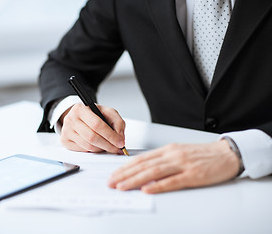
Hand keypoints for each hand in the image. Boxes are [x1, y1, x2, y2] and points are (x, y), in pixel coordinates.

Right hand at [59, 103, 125, 153]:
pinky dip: (93, 151)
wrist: (79, 117)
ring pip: (88, 146)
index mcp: (80, 109)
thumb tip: (120, 138)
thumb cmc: (94, 115)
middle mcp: (71, 119)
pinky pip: (82, 150)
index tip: (120, 142)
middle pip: (92, 137)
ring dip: (101, 149)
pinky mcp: (65, 141)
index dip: (110, 135)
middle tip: (117, 149)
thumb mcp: (108, 112)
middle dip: (108, 145)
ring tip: (108, 146)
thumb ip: (118, 122)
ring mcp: (66, 131)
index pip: (97, 124)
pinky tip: (97, 146)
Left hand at [108, 140, 239, 193]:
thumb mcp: (178, 153)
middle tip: (111, 182)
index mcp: (168, 150)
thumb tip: (143, 170)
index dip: (125, 167)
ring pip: (154, 172)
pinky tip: (147, 189)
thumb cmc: (202, 154)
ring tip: (122, 186)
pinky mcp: (193, 175)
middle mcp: (172, 155)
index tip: (114, 175)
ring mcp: (182, 165)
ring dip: (135, 180)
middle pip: (143, 165)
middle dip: (124, 175)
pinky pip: (173, 181)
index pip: (141, 158)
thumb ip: (161, 160)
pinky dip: (158, 186)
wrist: (227, 153)